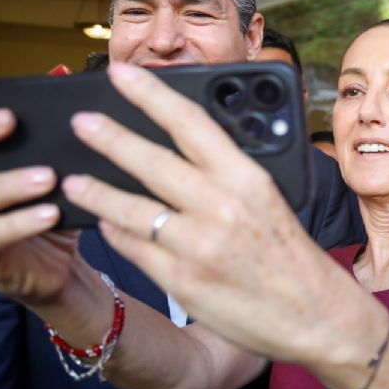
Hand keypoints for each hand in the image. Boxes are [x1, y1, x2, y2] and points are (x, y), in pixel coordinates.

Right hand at [0, 108, 80, 305]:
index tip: (3, 107)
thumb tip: (73, 96)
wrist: (59, 271)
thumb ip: (49, 147)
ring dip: (9, 184)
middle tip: (11, 121)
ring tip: (47, 176)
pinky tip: (50, 213)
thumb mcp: (50, 177)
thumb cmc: (52, 216)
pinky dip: (21, 222)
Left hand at [60, 63, 364, 364]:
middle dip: (109, 137)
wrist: (314, 314)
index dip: (151, 94)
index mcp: (248, 179)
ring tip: (74, 180)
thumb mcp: (272, 200)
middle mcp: (221, 207)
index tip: (122, 74)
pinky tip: (107, 223)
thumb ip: (231, 175)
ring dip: (95, 190)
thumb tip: (185, 151)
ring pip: (129, 208)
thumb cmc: (294, 256)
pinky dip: (116, 231)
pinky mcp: (181, 281)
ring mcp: (197, 246)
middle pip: (150, 162)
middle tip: (83, 121)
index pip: (190, 123)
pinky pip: (134, 247)